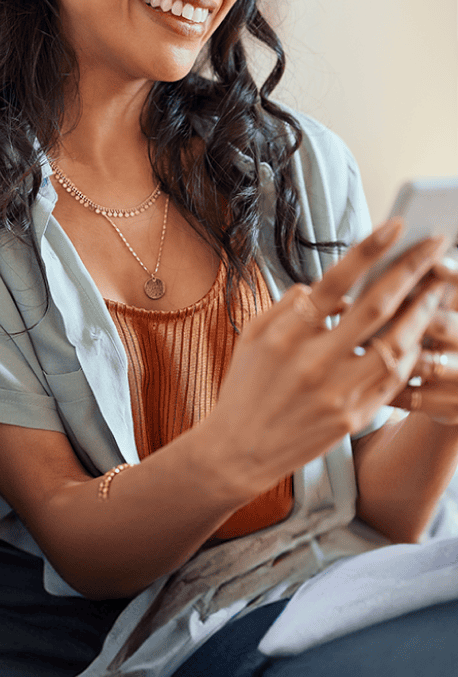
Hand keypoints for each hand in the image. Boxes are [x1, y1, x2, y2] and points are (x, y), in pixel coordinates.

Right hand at [205, 220, 449, 496]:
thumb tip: (329, 287)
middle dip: (412, 270)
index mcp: (286, 333)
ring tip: (437, 290)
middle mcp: (314, 360)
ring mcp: (336, 391)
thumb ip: (288, 304)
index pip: (335, 280)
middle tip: (438, 244)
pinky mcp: (353, 416)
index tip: (396, 225)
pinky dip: (409, 353)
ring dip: (422, 313)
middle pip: (376, 307)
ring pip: (396, 344)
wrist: (237, 451)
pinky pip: (393, 379)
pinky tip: (418, 335)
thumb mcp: (253, 335)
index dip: (369, 249)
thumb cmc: (245, 387)